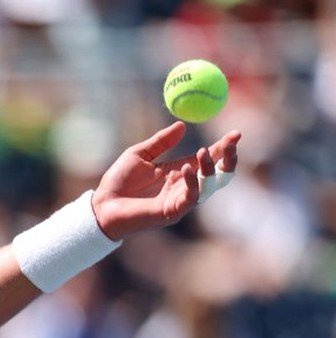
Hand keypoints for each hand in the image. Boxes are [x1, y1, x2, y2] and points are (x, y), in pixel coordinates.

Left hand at [91, 121, 240, 240]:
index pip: (209, 159)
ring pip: (209, 186)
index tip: (236, 133)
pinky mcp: (171, 212)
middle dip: (229, 158)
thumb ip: (161, 141)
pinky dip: (193, 182)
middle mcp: (184, 187)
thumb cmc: (118, 182)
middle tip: (232, 141)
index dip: (224, 147)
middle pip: (218, 174)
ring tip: (204, 151)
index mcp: (179, 172)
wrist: (101, 205)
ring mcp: (179, 201)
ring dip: (211, 168)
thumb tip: (182, 124)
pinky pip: (190, 198)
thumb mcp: (139, 155)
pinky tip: (186, 168)